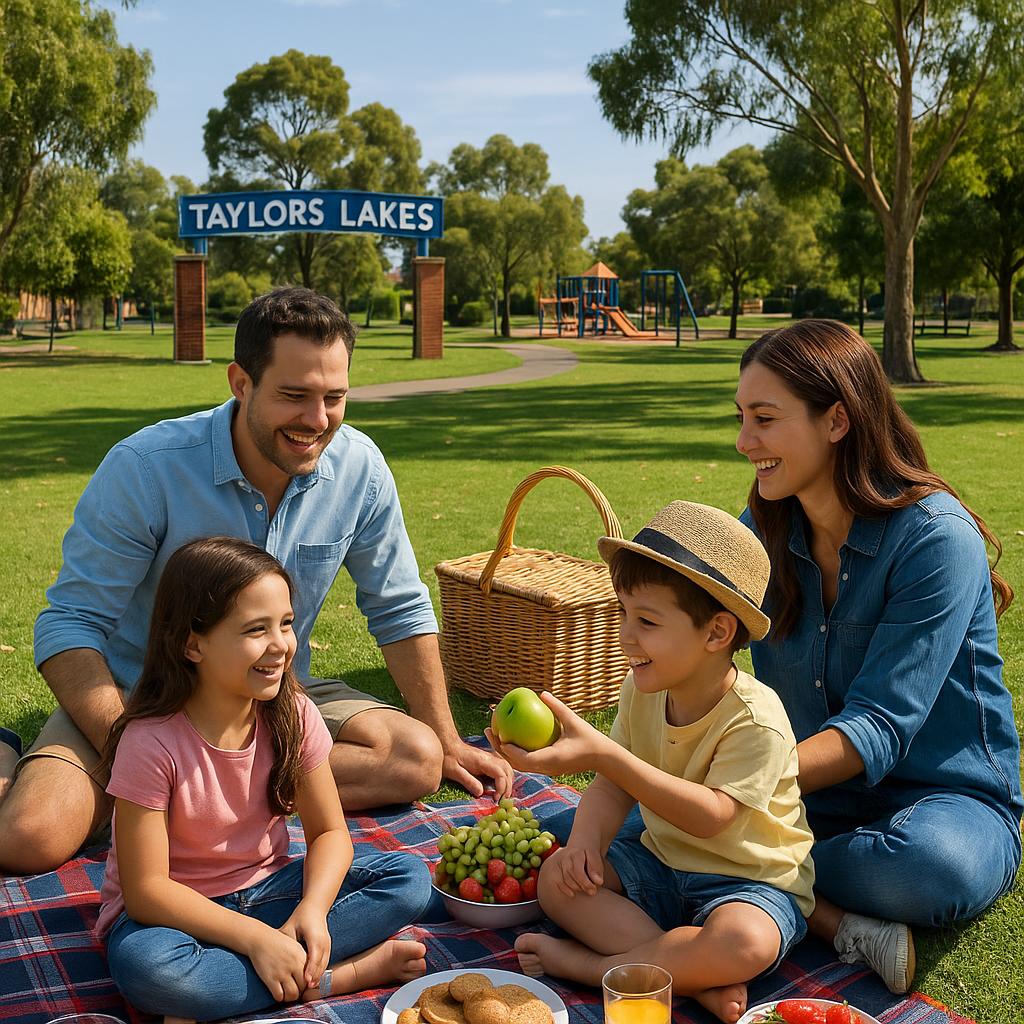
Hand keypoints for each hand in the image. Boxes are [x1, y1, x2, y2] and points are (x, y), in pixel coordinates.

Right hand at [246, 923, 308, 1002]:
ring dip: (291, 997)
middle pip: (303, 987)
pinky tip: (279, 993)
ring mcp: (282, 973)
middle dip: (300, 991)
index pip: (311, 976)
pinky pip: (279, 996)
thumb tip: (310, 975)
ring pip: (292, 994)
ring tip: (288, 994)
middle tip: (295, 990)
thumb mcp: (296, 947)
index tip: (304, 984)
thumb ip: (304, 960)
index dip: (308, 983)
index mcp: (301, 957)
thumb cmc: (279, 943)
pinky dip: (280, 997)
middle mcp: (293, 965)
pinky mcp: (270, 979)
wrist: (261, 940)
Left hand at [280, 900, 331, 992]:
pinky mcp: (328, 946)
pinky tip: (313, 979)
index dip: (310, 968)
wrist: (315, 908)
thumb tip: (271, 951)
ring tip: (309, 987)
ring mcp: (328, 944)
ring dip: (318, 975)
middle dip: (315, 975)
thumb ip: (284, 940)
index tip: (305, 980)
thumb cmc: (300, 917)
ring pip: (324, 963)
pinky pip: (325, 961)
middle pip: (321, 962)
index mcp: (314, 935)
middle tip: (306, 988)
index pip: (314, 954)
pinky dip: (320, 971)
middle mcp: (324, 940)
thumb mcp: (290, 927)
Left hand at [442, 737, 514, 800]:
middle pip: (507, 771)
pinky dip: (505, 777)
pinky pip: (503, 767)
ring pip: (507, 768)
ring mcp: (490, 757)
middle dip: (507, 787)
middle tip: (502, 800)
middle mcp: (489, 758)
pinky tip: (500, 786)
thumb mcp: (454, 771)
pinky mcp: (488, 760)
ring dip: (508, 781)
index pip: (500, 774)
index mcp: (482, 761)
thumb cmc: (449, 757)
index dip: (501, 788)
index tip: (496, 799)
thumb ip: (468, 781)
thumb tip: (481, 793)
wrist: (448, 744)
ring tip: (503, 795)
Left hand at [486, 692, 609, 775]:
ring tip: (495, 735)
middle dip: (499, 749)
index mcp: (551, 759)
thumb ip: (557, 708)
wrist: (602, 758)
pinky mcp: (548, 769)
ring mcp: (547, 771)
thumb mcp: (573, 721)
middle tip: (488, 732)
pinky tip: (512, 738)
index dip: (509, 749)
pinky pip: (528, 762)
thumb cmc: (589, 738)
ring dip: (505, 752)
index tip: (499, 736)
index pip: (524, 758)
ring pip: (520, 764)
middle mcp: (546, 768)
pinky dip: (517, 752)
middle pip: (516, 763)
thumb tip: (542, 693)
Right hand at [542, 843, 604, 898]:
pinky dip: (565, 889)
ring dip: (576, 887)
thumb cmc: (590, 855)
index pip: (578, 871)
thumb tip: (599, 882)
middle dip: (581, 885)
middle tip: (592, 891)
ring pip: (565, 879)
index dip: (585, 882)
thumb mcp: (596, 859)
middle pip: (570, 875)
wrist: (581, 846)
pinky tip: (573, 894)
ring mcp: (560, 863)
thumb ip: (596, 870)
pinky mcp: (556, 868)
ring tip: (585, 889)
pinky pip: (558, 881)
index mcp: (576, 853)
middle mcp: (566, 857)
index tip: (594, 889)